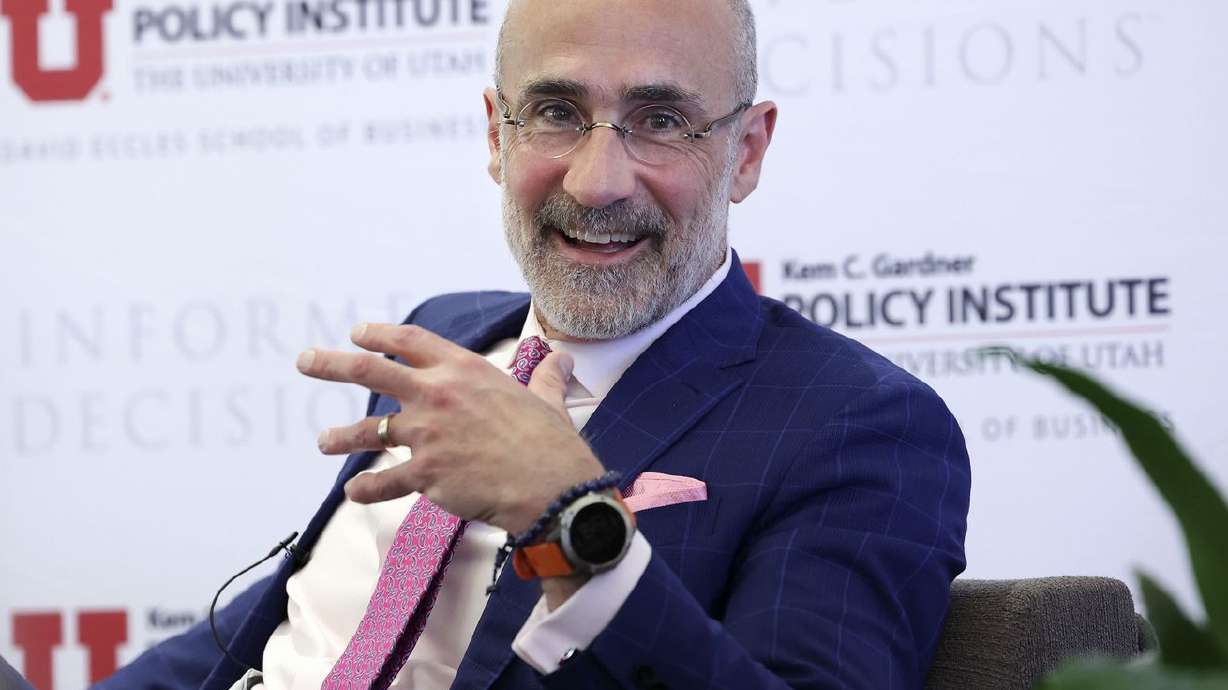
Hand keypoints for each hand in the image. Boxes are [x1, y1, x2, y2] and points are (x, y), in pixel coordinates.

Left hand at [296, 323, 606, 534]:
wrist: (550, 486)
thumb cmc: (551, 442)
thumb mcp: (548, 399)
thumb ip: (547, 376)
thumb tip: (564, 360)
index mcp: (464, 369)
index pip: (410, 341)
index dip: (380, 335)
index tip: (358, 333)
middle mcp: (437, 394)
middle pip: (370, 371)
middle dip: (330, 364)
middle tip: (305, 361)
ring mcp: (427, 434)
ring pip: (367, 432)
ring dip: (340, 437)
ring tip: (323, 441)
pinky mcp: (425, 474)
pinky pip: (383, 482)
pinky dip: (366, 489)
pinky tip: (355, 492)